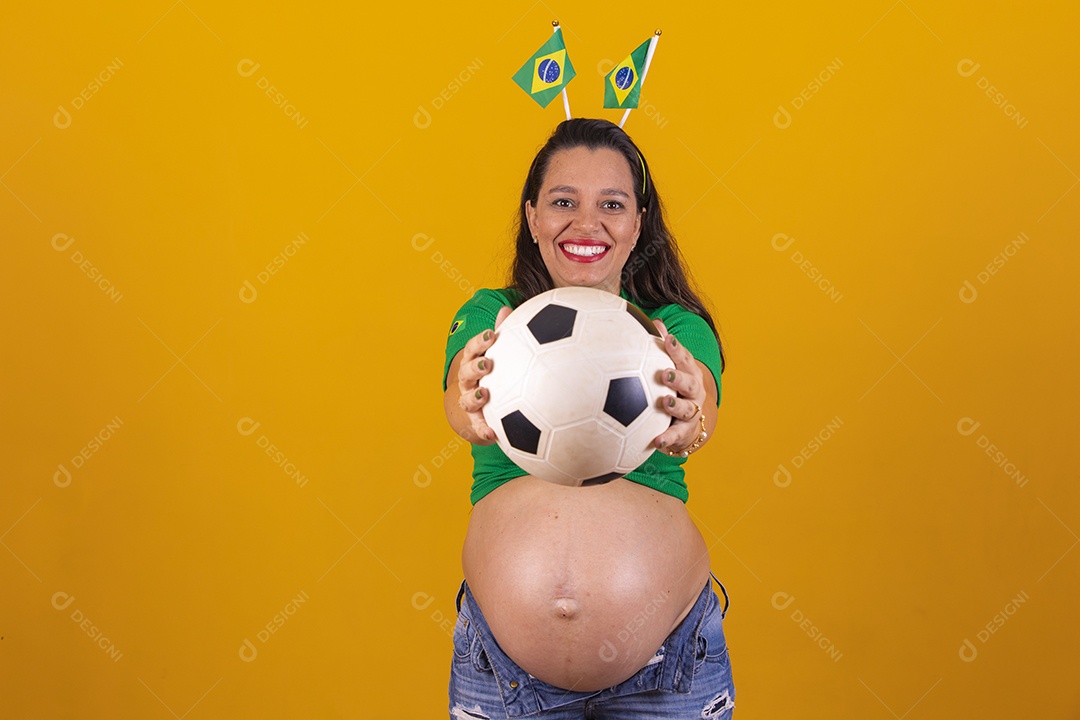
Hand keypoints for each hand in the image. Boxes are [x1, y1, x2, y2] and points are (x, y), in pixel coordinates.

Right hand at [454, 306, 511, 444]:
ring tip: (485, 395)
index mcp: (474, 362)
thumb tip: (507, 308)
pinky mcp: (476, 420)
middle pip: (466, 372)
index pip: (473, 349)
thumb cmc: (494, 373)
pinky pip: (479, 427)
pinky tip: (494, 435)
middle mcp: (468, 381)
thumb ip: (505, 333)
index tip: (491, 335)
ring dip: (475, 398)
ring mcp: (470, 400)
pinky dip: (483, 430)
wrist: (481, 405)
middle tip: (486, 364)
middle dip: (474, 367)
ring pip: (467, 399)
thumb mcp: (498, 353)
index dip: (480, 342)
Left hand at [651, 319, 708, 453]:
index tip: (667, 339)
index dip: (677, 349)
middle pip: (689, 383)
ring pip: (686, 409)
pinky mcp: (684, 431)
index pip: (684, 358)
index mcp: (689, 372)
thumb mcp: (673, 365)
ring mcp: (691, 411)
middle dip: (678, 377)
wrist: (691, 420)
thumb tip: (654, 320)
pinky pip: (676, 435)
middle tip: (664, 374)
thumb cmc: (676, 386)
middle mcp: (693, 391)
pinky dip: (667, 438)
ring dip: (675, 406)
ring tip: (664, 403)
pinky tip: (656, 441)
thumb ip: (662, 346)